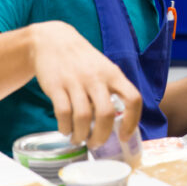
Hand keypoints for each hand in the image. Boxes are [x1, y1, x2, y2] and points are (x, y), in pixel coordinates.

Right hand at [28, 21, 141, 147]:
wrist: (53, 40)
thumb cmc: (83, 60)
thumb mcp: (103, 69)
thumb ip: (112, 90)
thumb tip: (119, 123)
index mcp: (113, 74)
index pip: (132, 99)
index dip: (132, 121)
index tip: (125, 137)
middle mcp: (96, 77)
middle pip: (106, 114)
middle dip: (101, 136)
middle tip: (96, 144)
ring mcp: (75, 81)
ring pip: (83, 117)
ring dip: (81, 135)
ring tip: (78, 139)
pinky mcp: (56, 85)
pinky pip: (63, 113)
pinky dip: (65, 127)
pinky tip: (66, 129)